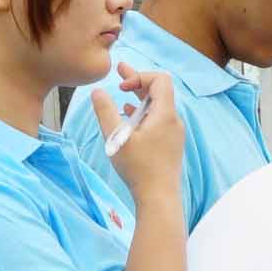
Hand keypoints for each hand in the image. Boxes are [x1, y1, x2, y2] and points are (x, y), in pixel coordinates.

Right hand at [97, 66, 186, 207]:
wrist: (159, 199)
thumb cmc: (139, 169)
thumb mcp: (116, 138)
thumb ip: (105, 112)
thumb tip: (97, 91)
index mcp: (165, 114)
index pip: (160, 79)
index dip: (139, 76)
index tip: (121, 88)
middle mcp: (173, 121)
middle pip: (159, 91)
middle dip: (138, 81)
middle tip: (120, 71)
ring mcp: (173, 134)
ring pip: (158, 107)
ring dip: (139, 99)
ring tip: (122, 93)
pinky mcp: (170, 145)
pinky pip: (158, 121)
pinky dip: (143, 114)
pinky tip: (129, 118)